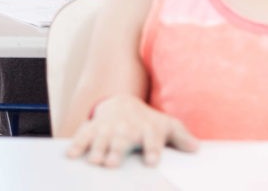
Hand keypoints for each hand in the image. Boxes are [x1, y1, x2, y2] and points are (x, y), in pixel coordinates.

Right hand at [65, 94, 197, 167]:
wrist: (123, 103)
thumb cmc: (148, 121)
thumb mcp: (167, 125)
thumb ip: (181, 136)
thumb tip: (196, 148)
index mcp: (147, 129)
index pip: (152, 140)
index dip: (152, 150)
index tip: (151, 162)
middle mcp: (127, 128)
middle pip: (122, 140)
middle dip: (116, 151)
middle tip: (112, 164)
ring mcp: (108, 127)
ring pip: (102, 138)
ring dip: (97, 149)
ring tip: (94, 161)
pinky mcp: (93, 128)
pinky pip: (83, 135)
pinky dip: (77, 144)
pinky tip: (71, 155)